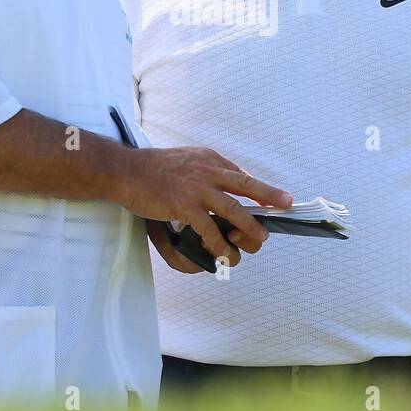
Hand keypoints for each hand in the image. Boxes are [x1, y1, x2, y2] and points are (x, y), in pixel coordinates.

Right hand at [119, 146, 291, 262]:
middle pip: (245, 185)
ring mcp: (196, 188)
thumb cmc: (151, 167)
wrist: (124, 170)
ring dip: (250, 226)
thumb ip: (204, 168)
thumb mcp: (184, 159)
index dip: (257, 187)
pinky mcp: (184, 206)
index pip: (238, 173)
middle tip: (286, 204)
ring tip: (260, 238)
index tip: (273, 196)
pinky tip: (224, 253)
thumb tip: (223, 182)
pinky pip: (209, 229)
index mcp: (207, 158)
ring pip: (233, 210)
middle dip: (269, 195)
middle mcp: (206, 169)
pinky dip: (219, 243)